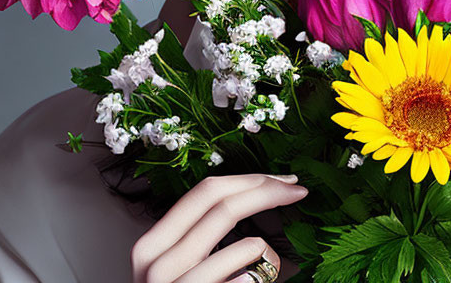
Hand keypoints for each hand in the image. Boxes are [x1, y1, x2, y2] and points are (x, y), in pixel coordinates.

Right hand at [131, 172, 307, 282]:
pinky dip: (261, 281)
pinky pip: (249, 280)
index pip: (205, 191)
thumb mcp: (178, 269)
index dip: (247, 179)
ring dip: (269, 253)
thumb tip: (252, 193)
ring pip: (247, 245)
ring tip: (265, 271)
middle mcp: (157, 261)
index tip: (281, 179)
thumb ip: (199, 236)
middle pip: (223, 203)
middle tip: (297, 189)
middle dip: (266, 190)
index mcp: (153, 244)